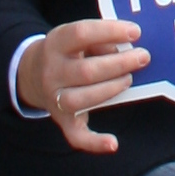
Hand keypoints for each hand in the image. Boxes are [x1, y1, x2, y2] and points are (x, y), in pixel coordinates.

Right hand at [13, 17, 148, 152]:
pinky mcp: (62, 120)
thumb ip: (99, 41)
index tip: (135, 32)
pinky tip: (113, 143)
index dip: (110, 32)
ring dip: (110, 90)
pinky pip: (75, 136)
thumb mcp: (76, 37)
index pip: (81, 33)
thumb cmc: (67, 52)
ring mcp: (54, 98)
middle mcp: (51, 72)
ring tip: (129, 79)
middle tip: (143, 57)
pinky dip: (94, 142)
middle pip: (86, 71)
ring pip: (81, 100)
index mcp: (55, 43)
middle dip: (119, 64)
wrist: (31, 74)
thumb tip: (127, 50)